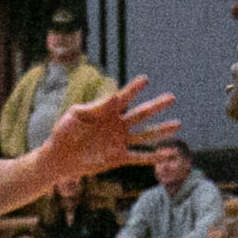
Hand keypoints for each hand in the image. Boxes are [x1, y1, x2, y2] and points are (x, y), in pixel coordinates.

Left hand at [46, 76, 177, 180]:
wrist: (59, 158)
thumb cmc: (63, 132)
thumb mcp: (74, 116)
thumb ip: (93, 108)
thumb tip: (113, 97)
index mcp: (106, 111)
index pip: (123, 97)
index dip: (134, 89)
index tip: (145, 80)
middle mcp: (117, 124)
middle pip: (141, 114)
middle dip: (156, 106)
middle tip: (172, 97)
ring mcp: (120, 141)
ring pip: (145, 134)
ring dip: (161, 130)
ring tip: (178, 124)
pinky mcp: (119, 158)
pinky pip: (140, 157)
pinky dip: (154, 157)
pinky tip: (170, 154)